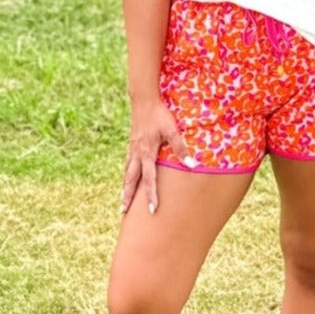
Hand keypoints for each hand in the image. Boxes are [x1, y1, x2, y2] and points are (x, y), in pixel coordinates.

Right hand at [121, 100, 189, 215]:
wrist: (143, 100)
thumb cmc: (160, 115)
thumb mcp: (172, 130)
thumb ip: (180, 148)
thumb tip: (192, 164)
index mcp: (146, 153)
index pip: (149, 179)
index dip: (151, 195)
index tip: (152, 210)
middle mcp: (137, 154)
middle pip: (131, 180)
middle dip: (128, 197)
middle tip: (123, 212)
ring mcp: (133, 149)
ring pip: (127, 172)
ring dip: (125, 187)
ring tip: (123, 200)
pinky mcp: (132, 143)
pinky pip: (127, 163)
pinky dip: (126, 174)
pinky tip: (128, 176)